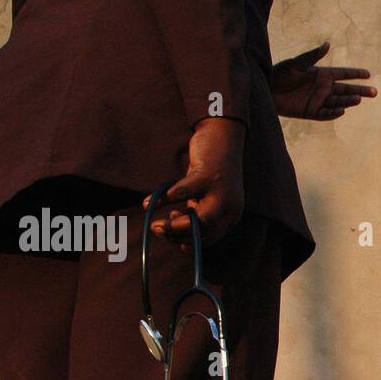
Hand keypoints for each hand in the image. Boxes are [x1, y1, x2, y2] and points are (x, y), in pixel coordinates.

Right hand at [144, 117, 245, 247]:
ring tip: (155, 225)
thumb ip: (197, 210)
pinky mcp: (207, 176)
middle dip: (180, 236)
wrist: (222, 136)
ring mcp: (221, 192)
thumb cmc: (211, 168)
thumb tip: (174, 228)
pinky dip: (163, 200)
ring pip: (198, 219)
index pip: (212, 237)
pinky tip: (148, 204)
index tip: (178, 243)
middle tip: (159, 231)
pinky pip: (181, 193)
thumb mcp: (207, 194)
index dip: (193, 242)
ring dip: (174, 225)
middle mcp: (231, 206)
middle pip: (206, 232)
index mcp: (232, 213)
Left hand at [271, 41, 376, 119]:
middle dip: (360, 90)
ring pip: (338, 101)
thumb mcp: (297, 63)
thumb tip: (328, 44)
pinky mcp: (312, 112)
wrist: (267, 90)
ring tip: (358, 99)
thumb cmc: (281, 73)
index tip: (368, 74)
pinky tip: (341, 110)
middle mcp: (323, 88)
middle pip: (346, 89)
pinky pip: (326, 114)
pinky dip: (333, 113)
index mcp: (322, 74)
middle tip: (374, 92)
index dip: (355, 74)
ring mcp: (319, 101)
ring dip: (348, 100)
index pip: (343, 74)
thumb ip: (312, 56)